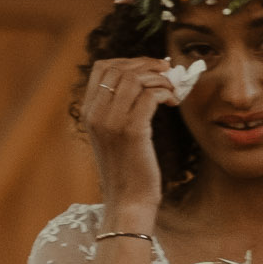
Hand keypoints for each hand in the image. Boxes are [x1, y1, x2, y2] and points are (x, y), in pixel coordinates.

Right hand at [77, 55, 181, 224]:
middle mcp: (96, 114)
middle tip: (168, 72)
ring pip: (135, 78)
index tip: (151, 67)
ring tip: (173, 90)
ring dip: (159, 78)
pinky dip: (165, 92)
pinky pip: (149, 95)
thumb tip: (144, 82)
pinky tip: (173, 102)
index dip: (129, 60)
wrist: (128, 203)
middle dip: (148, 64)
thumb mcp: (115, 136)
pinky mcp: (132, 131)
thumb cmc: (128, 171)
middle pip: (120, 68)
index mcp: (89, 112)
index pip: (102, 67)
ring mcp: (112, 122)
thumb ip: (118, 109)